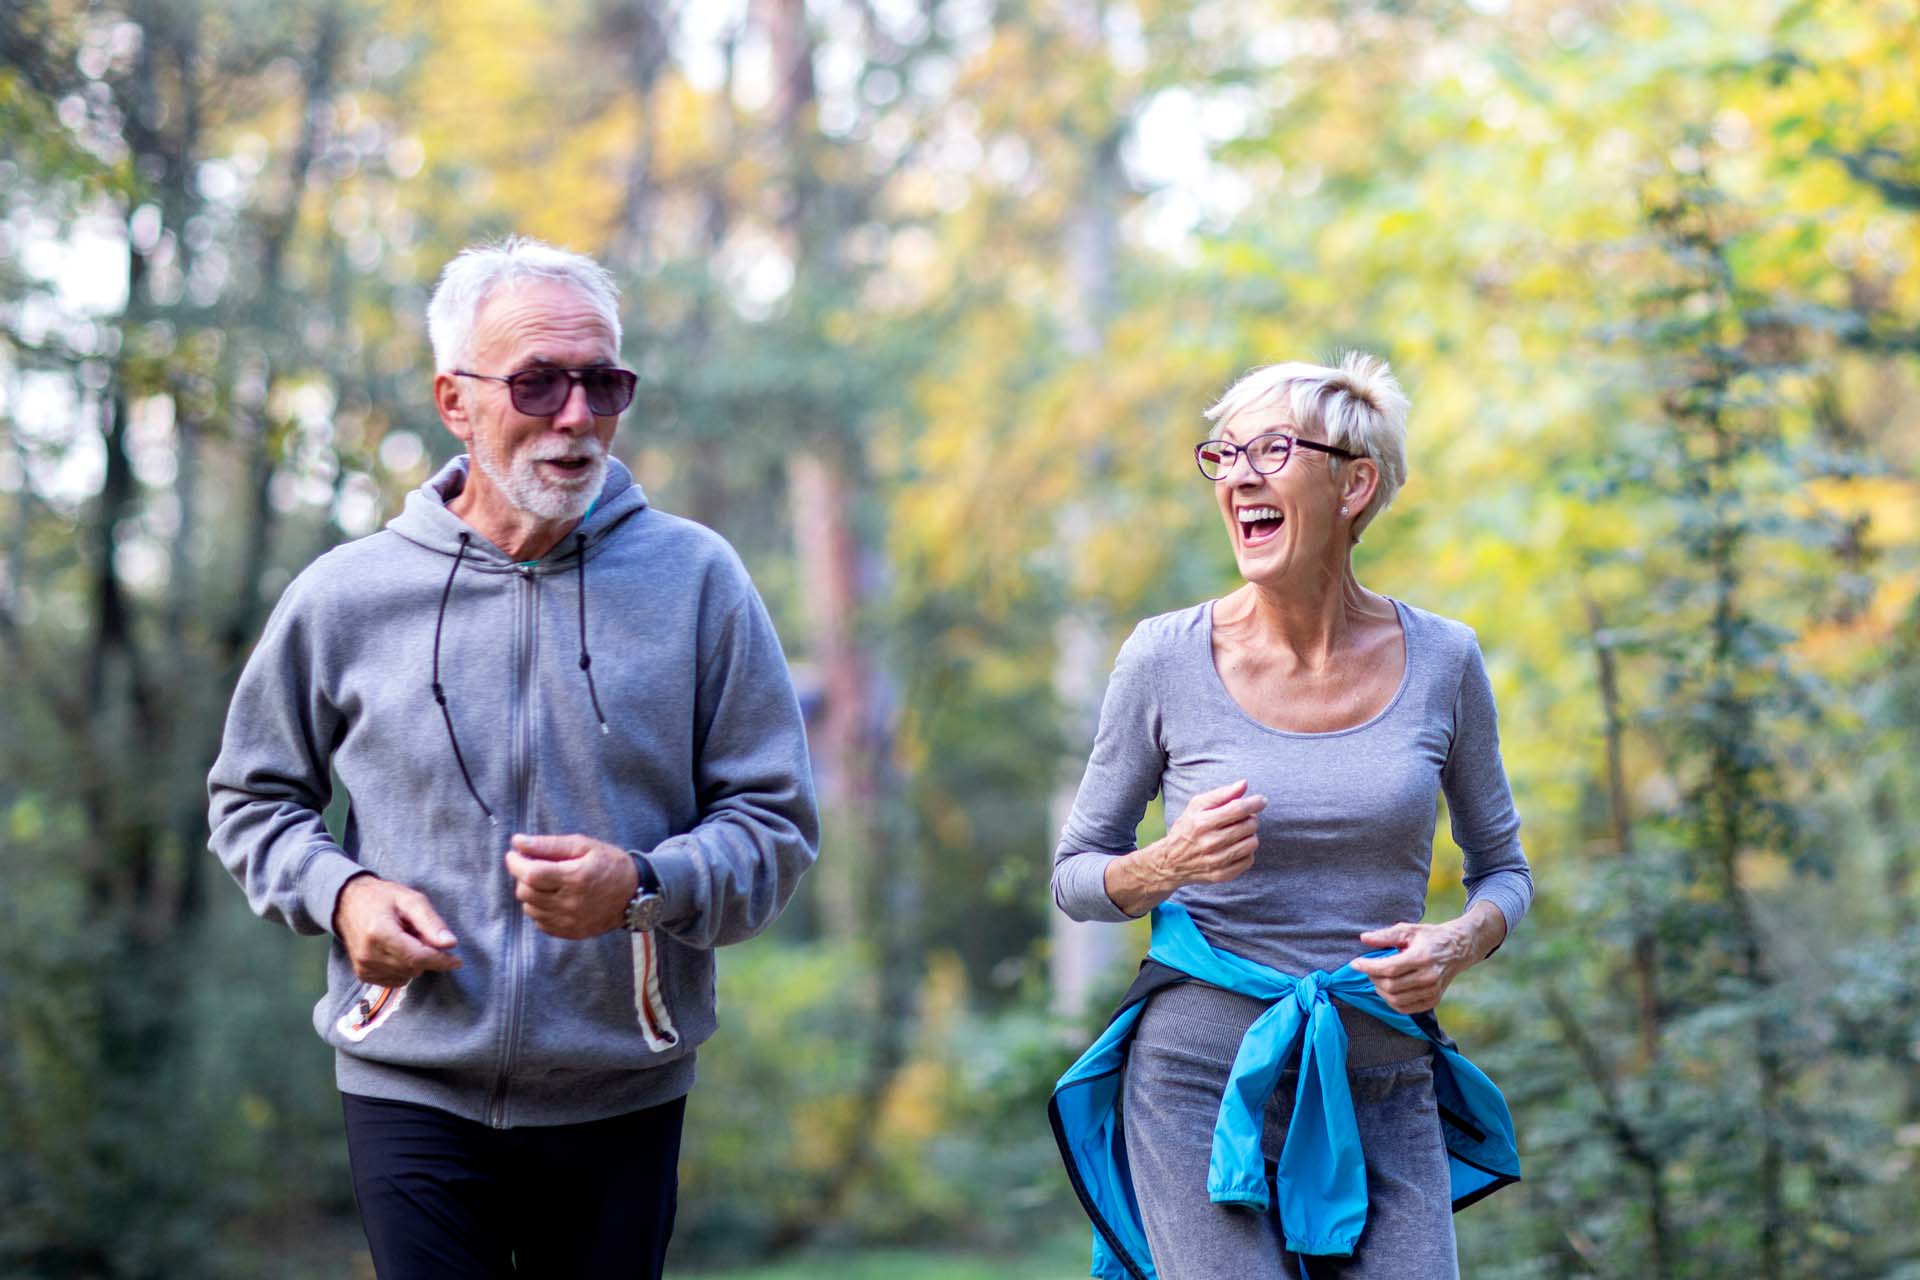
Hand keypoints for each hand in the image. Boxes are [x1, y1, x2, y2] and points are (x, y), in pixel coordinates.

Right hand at [332, 874, 460, 985]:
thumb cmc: (383, 898)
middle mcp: (369, 955)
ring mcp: (364, 967)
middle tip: (420, 934)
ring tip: (405, 939)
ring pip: (407, 976)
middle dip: (426, 955)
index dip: (440, 961)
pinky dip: (403, 969)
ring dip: (414, 962)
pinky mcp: (363, 974)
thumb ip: (431, 922)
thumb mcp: (411, 900)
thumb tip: (450, 944)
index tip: (457, 961)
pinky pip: (395, 980)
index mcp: (380, 933)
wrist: (348, 903)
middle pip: (414, 968)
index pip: (417, 957)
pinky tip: (397, 950)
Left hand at [504, 833, 638, 938]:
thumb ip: (549, 844)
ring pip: (530, 909)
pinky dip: (540, 909)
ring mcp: (570, 922)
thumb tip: (517, 842)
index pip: (531, 874)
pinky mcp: (571, 933)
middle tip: (534, 866)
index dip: (516, 863)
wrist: (635, 894)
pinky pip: (540, 923)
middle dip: (523, 876)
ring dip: (531, 893)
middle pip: (526, 892)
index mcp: (576, 878)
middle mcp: (571, 903)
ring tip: (547, 883)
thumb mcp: (584, 845)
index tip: (514, 854)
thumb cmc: (610, 864)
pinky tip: (553, 898)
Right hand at [1104, 780, 1266, 915]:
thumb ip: (1221, 794)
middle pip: (1248, 826)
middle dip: (1251, 818)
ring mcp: (1216, 861)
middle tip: (1243, 818)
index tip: (1261, 800)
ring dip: (1250, 835)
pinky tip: (1235, 848)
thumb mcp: (1197, 806)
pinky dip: (1246, 852)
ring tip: (1239, 833)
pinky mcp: (1222, 875)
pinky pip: (1249, 860)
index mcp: (1202, 822)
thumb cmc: (1187, 828)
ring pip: (1252, 843)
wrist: (1170, 862)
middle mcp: (1209, 843)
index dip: (1255, 803)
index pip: (1238, 809)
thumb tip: (1244, 784)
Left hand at [1349, 921, 1475, 1013]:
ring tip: (1378, 978)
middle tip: (1369, 969)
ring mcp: (1432, 991)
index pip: (1389, 968)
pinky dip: (1392, 1002)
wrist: (1458, 949)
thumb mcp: (1409, 930)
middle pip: (1391, 986)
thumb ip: (1385, 935)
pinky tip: (1388, 990)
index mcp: (1422, 957)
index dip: (1368, 967)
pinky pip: (1406, 1008)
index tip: (1355, 963)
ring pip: (1396, 1000)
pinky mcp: (1434, 1000)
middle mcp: (1429, 977)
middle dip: (1373, 978)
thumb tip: (1364, 939)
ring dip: (1380, 991)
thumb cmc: (1430, 938)